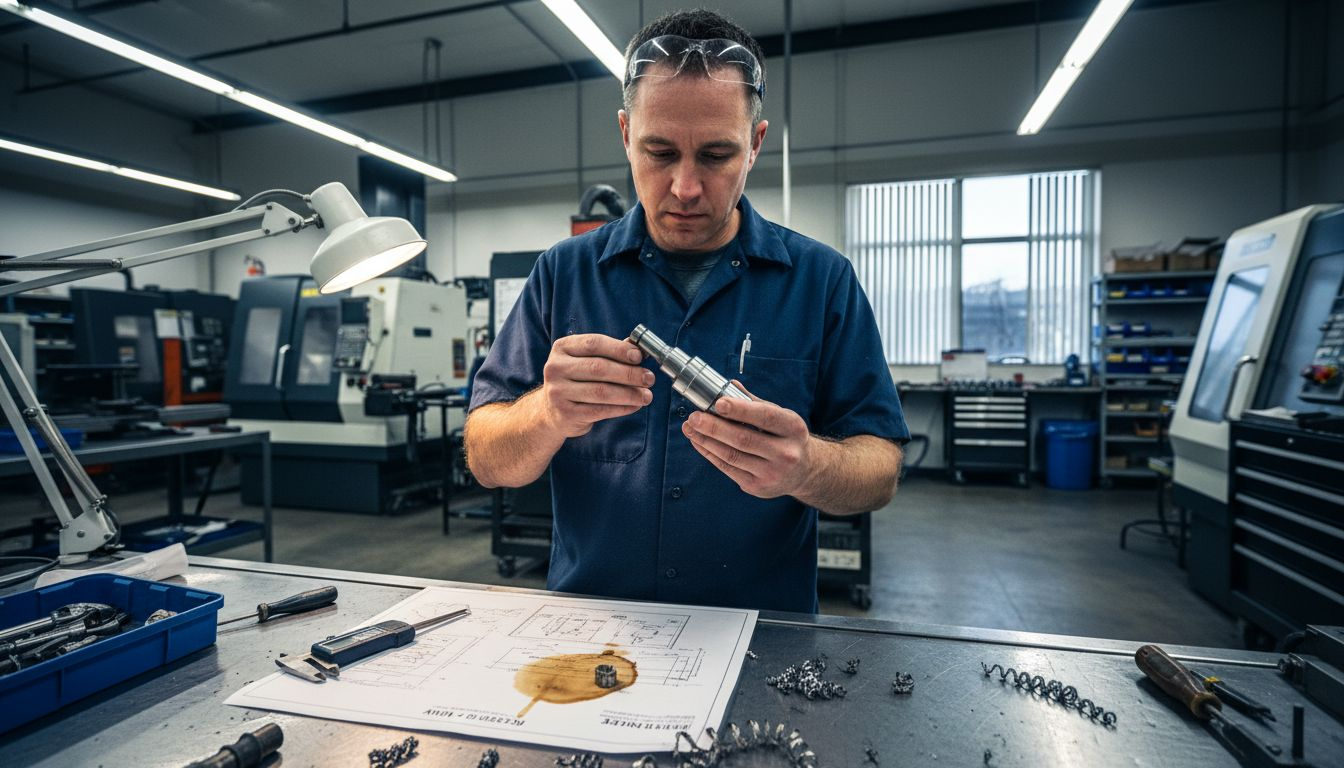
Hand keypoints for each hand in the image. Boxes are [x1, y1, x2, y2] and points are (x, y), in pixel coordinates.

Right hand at [541, 334, 653, 437]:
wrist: (552, 410)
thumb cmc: (577, 380)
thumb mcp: (587, 360)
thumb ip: (611, 353)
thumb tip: (640, 349)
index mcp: (562, 348)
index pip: (593, 343)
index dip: (618, 349)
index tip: (639, 356)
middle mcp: (556, 368)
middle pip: (599, 368)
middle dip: (629, 373)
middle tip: (649, 378)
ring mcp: (558, 391)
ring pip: (601, 391)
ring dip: (629, 393)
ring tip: (646, 395)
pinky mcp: (565, 413)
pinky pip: (599, 410)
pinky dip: (621, 408)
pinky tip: (634, 406)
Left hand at [681, 381, 813, 498]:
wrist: (804, 472)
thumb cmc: (786, 437)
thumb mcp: (780, 416)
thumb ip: (754, 402)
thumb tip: (728, 386)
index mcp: (794, 429)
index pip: (766, 417)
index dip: (741, 410)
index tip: (718, 403)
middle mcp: (786, 453)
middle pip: (744, 439)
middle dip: (714, 427)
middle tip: (694, 417)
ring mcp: (772, 473)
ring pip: (732, 456)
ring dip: (707, 440)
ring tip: (690, 428)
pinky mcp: (758, 487)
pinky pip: (728, 468)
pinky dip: (710, 454)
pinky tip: (699, 442)